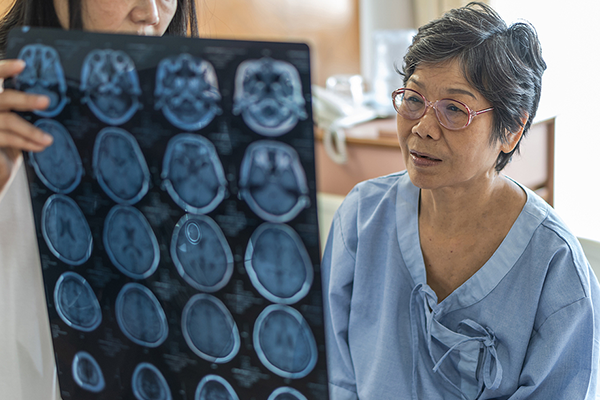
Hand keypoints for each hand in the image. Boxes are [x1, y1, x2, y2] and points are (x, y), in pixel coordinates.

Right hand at [0, 59, 52, 189]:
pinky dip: (25, 142)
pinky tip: (39, 146)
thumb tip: (49, 99)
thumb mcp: (15, 118)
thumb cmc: (7, 138)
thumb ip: (21, 106)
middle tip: (46, 101)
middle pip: (2, 98)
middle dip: (24, 100)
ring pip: (7, 121)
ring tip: (49, 139)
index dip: (5, 69)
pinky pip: (6, 138)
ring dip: (30, 130)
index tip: (22, 65)